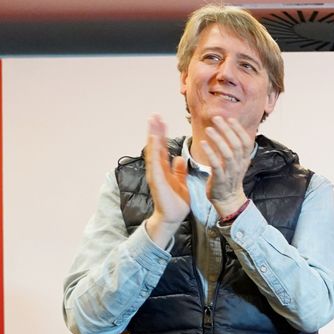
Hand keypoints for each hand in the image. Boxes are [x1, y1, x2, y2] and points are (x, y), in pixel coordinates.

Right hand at [142, 115, 188, 246]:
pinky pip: (155, 162)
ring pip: (152, 150)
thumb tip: (179, 158)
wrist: (172, 218)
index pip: (161, 147)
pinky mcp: (156, 179)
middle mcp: (157, 169)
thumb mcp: (181, 182)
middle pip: (155, 146)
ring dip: (152, 136)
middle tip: (155, 115)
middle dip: (155, 130)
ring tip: (152, 121)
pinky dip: (154, 149)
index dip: (161, 134)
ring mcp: (155, 173)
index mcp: (164, 169)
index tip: (162, 121)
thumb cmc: (176, 203)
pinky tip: (154, 138)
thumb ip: (179, 170)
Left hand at [196, 115, 252, 217]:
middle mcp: (239, 165)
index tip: (230, 118)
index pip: (246, 141)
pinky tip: (203, 143)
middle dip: (227, 129)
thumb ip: (235, 149)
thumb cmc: (229, 179)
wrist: (228, 200)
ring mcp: (230, 172)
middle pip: (237, 144)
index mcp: (244, 160)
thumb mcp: (237, 163)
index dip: (239, 129)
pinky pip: (216, 164)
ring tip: (209, 129)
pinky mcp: (220, 179)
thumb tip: (230, 130)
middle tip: (216, 118)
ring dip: (218, 139)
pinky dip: (210, 153)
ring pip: (228, 153)